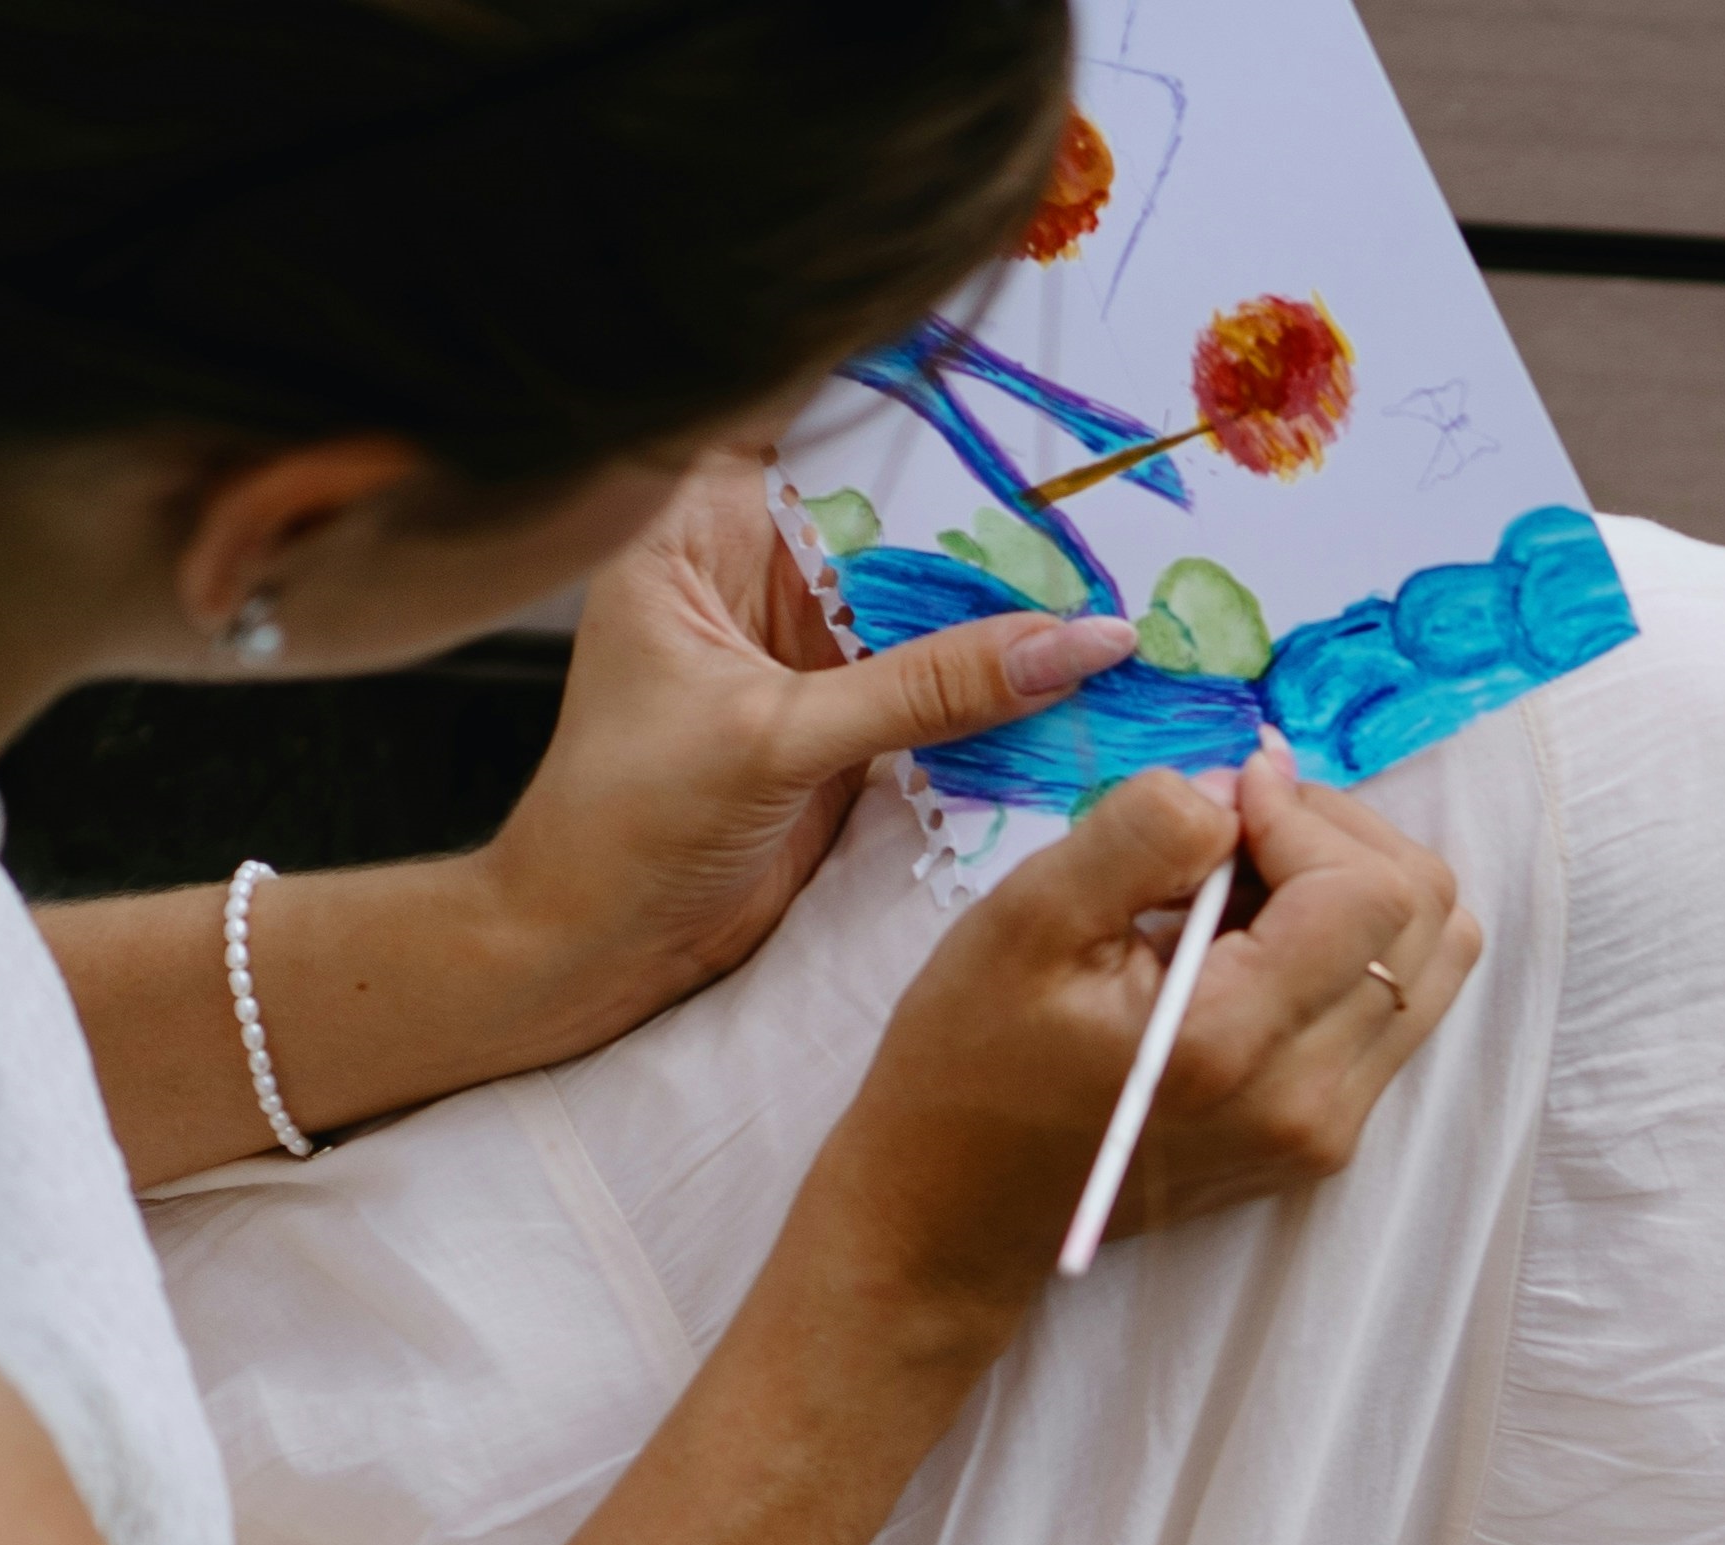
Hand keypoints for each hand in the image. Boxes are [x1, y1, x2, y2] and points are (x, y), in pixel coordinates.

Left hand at [463, 461, 1143, 1059]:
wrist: (602, 945)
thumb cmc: (628, 822)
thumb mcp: (779, 737)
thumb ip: (928, 688)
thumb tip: (1077, 643)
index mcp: (696, 532)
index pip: (821, 442)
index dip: (921, 422)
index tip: (1028, 418)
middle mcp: (754, 575)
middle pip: (895, 524)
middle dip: (993, 523)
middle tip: (1109, 511)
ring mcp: (807, 651)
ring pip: (929, 606)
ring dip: (1011, 610)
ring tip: (1122, 585)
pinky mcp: (850, 719)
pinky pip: (943, 684)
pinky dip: (1004, 685)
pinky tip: (1080, 670)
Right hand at [800, 747, 1478, 1326]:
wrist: (960, 1208)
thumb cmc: (970, 1059)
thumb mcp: (1027, 918)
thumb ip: (1145, 835)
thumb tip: (1247, 786)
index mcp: (1231, 1043)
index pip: (1370, 892)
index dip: (1308, 815)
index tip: (1226, 801)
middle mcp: (1310, 1097)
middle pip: (1427, 915)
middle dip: (1342, 838)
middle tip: (1239, 826)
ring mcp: (1332, 1126)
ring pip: (1434, 959)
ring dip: (1357, 887)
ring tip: (1252, 879)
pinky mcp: (1332, 1134)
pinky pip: (1398, 1006)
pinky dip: (1349, 945)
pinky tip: (1257, 939)